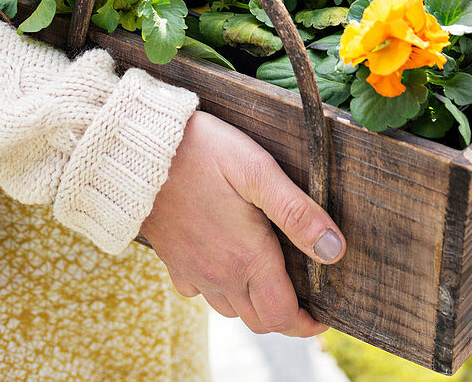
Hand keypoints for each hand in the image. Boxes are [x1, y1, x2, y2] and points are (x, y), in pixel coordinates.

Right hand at [141, 110, 345, 337]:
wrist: (137, 150)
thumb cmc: (202, 153)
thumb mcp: (258, 170)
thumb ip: (296, 212)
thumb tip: (334, 250)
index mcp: (246, 259)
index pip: (284, 316)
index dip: (309, 322)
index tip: (325, 313)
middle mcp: (218, 275)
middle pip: (259, 320)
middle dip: (285, 314)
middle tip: (303, 292)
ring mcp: (192, 270)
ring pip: (230, 308)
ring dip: (253, 301)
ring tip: (270, 273)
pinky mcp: (172, 259)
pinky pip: (199, 290)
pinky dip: (218, 286)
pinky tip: (225, 259)